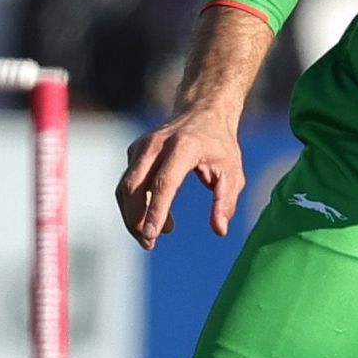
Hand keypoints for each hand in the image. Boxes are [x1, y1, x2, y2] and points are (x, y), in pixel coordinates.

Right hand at [114, 111, 243, 248]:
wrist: (202, 113)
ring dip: (132, 215)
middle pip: (134, 186)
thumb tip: (220, 230)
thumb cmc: (220, 147)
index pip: (164, 183)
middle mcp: (156, 145)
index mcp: (183, 148)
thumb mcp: (232, 173)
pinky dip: (135, 204)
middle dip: (136, 219)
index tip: (151, 235)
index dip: (156, 210)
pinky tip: (157, 217)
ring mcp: (141, 146)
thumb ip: (225, 201)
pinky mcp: (134, 152)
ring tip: (153, 236)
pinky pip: (128, 183)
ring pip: (125, 187)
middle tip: (149, 244)